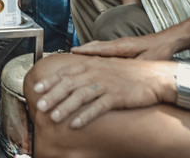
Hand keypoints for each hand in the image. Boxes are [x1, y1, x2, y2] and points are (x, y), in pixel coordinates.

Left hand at [31, 54, 172, 126]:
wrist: (153, 77)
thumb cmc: (129, 73)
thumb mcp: (105, 66)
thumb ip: (88, 68)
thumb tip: (71, 73)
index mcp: (91, 64)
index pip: (65, 72)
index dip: (49, 81)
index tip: (36, 89)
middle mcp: (96, 72)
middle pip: (69, 84)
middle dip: (52, 95)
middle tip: (39, 106)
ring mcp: (106, 84)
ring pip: (80, 96)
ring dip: (65, 107)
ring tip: (54, 117)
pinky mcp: (117, 96)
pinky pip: (98, 107)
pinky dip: (85, 116)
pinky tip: (75, 124)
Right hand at [71, 30, 179, 60]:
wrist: (169, 40)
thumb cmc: (160, 51)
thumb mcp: (146, 62)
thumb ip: (131, 68)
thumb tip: (118, 76)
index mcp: (122, 46)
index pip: (99, 48)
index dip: (85, 51)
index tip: (72, 52)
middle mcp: (119, 43)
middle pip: (96, 45)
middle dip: (82, 49)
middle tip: (70, 54)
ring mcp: (121, 43)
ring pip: (100, 45)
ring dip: (89, 49)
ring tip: (78, 55)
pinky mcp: (125, 45)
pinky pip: (106, 47)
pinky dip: (96, 50)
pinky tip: (95, 56)